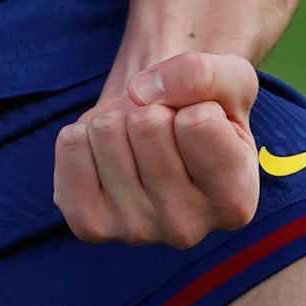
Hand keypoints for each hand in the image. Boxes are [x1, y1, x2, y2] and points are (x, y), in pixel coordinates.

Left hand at [54, 49, 261, 248]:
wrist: (162, 136)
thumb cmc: (207, 109)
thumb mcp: (232, 80)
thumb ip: (206, 74)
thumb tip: (142, 91)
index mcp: (235, 201)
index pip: (198, 121)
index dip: (195, 101)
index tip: (198, 119)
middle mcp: (188, 229)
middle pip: (147, 124)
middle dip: (152, 108)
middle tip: (163, 129)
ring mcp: (135, 231)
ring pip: (106, 130)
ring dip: (119, 118)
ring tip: (136, 141)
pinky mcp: (90, 224)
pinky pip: (70, 146)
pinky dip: (84, 133)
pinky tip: (107, 155)